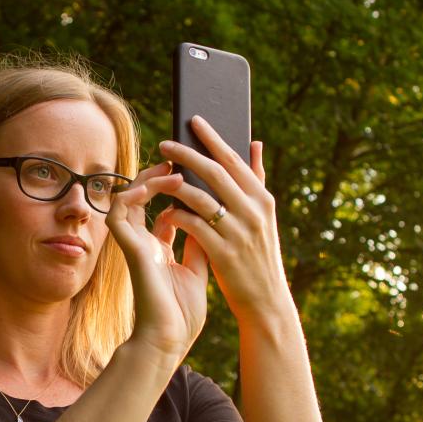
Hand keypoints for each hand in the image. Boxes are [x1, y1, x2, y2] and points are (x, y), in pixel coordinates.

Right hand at [104, 161, 209, 358]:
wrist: (170, 339)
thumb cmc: (182, 313)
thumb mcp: (200, 268)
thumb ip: (201, 240)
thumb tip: (212, 215)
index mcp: (160, 248)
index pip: (163, 209)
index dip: (175, 189)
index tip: (193, 172)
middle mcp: (144, 242)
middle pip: (145, 198)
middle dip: (161, 176)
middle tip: (180, 160)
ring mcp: (134, 245)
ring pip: (129, 199)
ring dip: (148, 181)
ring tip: (171, 170)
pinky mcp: (128, 250)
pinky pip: (119, 214)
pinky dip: (131, 196)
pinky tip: (150, 186)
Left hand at [153, 116, 291, 327]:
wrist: (265, 301)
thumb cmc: (259, 255)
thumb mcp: (264, 216)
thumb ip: (257, 180)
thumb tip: (254, 142)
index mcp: (263, 200)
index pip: (235, 161)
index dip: (213, 138)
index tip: (194, 120)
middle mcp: (254, 212)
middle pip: (215, 173)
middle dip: (187, 154)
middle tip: (164, 142)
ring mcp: (239, 233)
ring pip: (201, 198)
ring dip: (176, 184)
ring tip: (157, 176)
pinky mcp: (224, 254)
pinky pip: (194, 227)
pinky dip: (178, 216)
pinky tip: (165, 212)